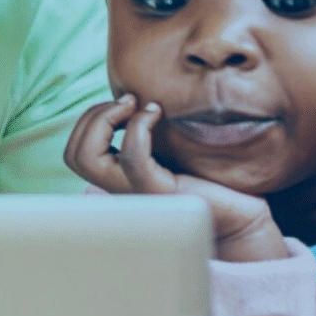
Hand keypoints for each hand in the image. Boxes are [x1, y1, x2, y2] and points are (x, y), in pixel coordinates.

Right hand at [65, 95, 288, 261]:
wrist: (242, 216)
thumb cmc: (211, 181)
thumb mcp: (171, 152)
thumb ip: (147, 137)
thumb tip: (132, 98)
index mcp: (117, 180)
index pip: (74, 153)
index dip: (88, 120)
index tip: (124, 104)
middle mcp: (120, 190)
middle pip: (74, 155)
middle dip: (92, 117)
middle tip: (127, 102)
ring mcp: (136, 192)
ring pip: (88, 159)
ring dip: (105, 120)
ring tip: (137, 106)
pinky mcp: (160, 191)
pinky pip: (132, 158)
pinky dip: (137, 128)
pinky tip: (157, 113)